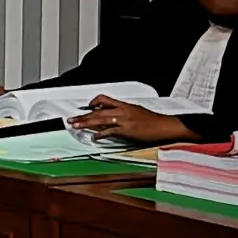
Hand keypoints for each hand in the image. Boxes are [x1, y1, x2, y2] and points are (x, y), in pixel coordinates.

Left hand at [68, 96, 199, 145]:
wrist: (166, 126)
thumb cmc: (154, 121)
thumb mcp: (137, 112)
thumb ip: (124, 113)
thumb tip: (113, 117)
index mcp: (125, 105)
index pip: (104, 99)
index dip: (93, 102)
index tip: (86, 107)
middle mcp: (122, 111)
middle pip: (97, 111)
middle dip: (83, 116)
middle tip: (72, 119)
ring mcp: (123, 121)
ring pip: (100, 120)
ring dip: (86, 123)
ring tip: (76, 126)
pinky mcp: (126, 130)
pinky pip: (109, 132)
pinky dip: (100, 135)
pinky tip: (94, 137)